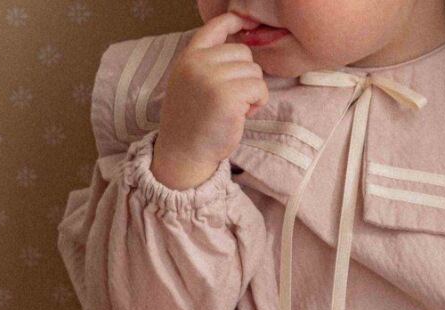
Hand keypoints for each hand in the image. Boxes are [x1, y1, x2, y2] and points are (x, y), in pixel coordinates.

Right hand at [151, 12, 268, 187]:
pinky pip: (259, 88)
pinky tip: (242, 115)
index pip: (214, 27)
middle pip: (244, 53)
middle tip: (234, 99)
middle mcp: (198, 63)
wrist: (185, 153)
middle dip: (246, 75)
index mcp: (189, 57)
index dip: (233, 21)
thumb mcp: (190, 83)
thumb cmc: (193, 123)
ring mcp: (212, 78)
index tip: (246, 22)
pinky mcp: (228, 97)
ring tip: (235, 109)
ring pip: (254, 71)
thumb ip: (207, 64)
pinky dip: (258, 103)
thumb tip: (241, 47)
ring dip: (252, 92)